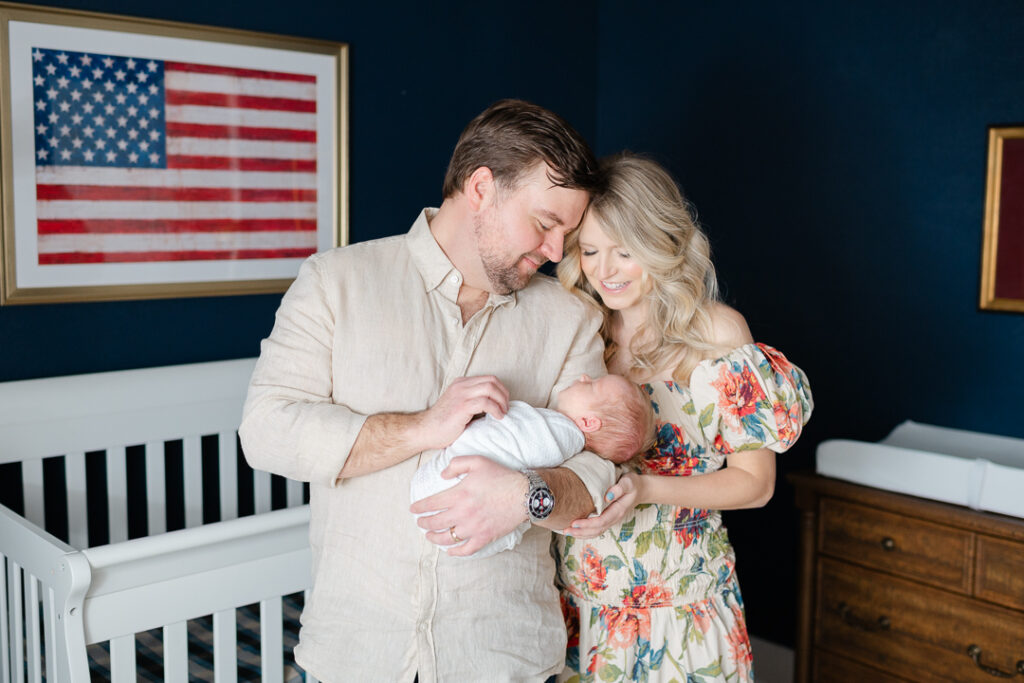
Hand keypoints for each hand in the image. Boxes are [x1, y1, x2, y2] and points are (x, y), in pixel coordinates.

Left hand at [410, 455, 527, 556]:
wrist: (524, 494)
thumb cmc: (501, 476)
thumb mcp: (478, 461)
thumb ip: (456, 465)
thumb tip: (442, 475)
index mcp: (459, 494)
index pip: (431, 504)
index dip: (419, 507)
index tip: (413, 509)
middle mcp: (463, 513)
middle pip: (435, 522)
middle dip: (423, 523)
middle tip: (420, 522)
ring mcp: (473, 528)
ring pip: (447, 538)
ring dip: (434, 538)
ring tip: (429, 536)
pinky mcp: (484, 537)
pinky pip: (466, 549)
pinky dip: (455, 552)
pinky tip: (449, 551)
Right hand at [417, 376, 509, 450]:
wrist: (425, 431)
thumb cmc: (442, 423)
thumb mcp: (459, 405)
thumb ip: (473, 401)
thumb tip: (494, 406)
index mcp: (461, 383)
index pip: (489, 378)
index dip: (501, 390)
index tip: (504, 404)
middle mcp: (461, 385)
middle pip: (492, 381)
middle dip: (504, 394)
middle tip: (506, 409)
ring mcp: (461, 394)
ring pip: (490, 388)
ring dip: (501, 401)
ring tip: (502, 413)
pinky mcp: (462, 406)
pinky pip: (485, 402)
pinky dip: (496, 409)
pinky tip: (498, 417)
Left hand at [563, 471, 641, 538]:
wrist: (640, 490)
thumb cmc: (632, 484)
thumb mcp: (629, 482)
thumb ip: (619, 488)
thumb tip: (608, 496)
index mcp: (618, 510)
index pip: (601, 521)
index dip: (587, 524)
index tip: (574, 523)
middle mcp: (614, 518)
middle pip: (596, 530)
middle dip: (581, 532)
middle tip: (566, 530)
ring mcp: (611, 520)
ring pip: (595, 532)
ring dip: (581, 534)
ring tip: (566, 532)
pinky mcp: (607, 519)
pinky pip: (596, 529)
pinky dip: (585, 532)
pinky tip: (575, 530)